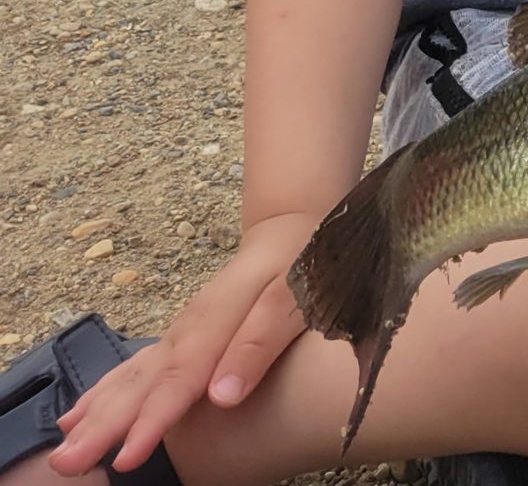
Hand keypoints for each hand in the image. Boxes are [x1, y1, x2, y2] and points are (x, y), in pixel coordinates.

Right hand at [51, 211, 318, 474]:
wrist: (291, 228)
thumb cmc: (301, 266)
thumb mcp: (295, 297)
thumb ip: (258, 344)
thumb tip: (222, 396)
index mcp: (215, 321)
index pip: (180, 379)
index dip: (153, 420)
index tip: (125, 458)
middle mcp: (187, 329)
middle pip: (142, 381)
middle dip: (104, 424)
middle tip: (67, 462)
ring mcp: (178, 333)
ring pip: (130, 376)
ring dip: (95, 413)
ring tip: (62, 447)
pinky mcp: (177, 337)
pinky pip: (133, 367)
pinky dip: (104, 391)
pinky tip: (77, 414)